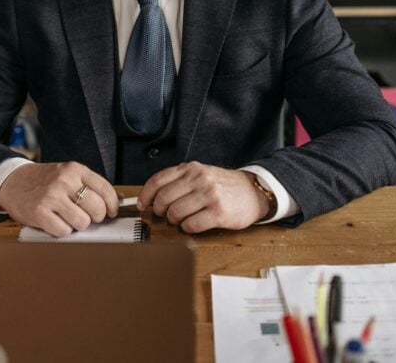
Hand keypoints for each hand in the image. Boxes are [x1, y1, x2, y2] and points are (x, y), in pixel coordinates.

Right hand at [0, 162, 118, 236]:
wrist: (13, 181)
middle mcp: (64, 181)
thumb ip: (91, 185)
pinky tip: (55, 221)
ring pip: (82, 222)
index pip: (105, 189)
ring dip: (78, 224)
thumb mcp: (68, 174)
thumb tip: (119, 199)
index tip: (111, 212)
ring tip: (68, 217)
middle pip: (97, 208)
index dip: (112, 205)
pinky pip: (64, 231)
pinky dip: (62, 230)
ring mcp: (51, 197)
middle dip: (96, 217)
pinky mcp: (40, 213)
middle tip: (89, 216)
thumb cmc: (43, 180)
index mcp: (74, 169)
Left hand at [137, 162, 269, 232]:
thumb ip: (179, 181)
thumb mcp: (201, 174)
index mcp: (191, 169)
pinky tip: (194, 224)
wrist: (253, 192)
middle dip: (160, 211)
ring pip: (175, 213)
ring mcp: (209, 195)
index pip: (158, 180)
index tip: (142, 205)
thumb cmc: (223, 186)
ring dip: (174, 221)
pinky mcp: (218, 213)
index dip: (145, 195)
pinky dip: (188, 228)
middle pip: (163, 198)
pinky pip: (191, 225)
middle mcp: (199, 179)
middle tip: (165, 215)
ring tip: (182, 219)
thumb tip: (152, 196)